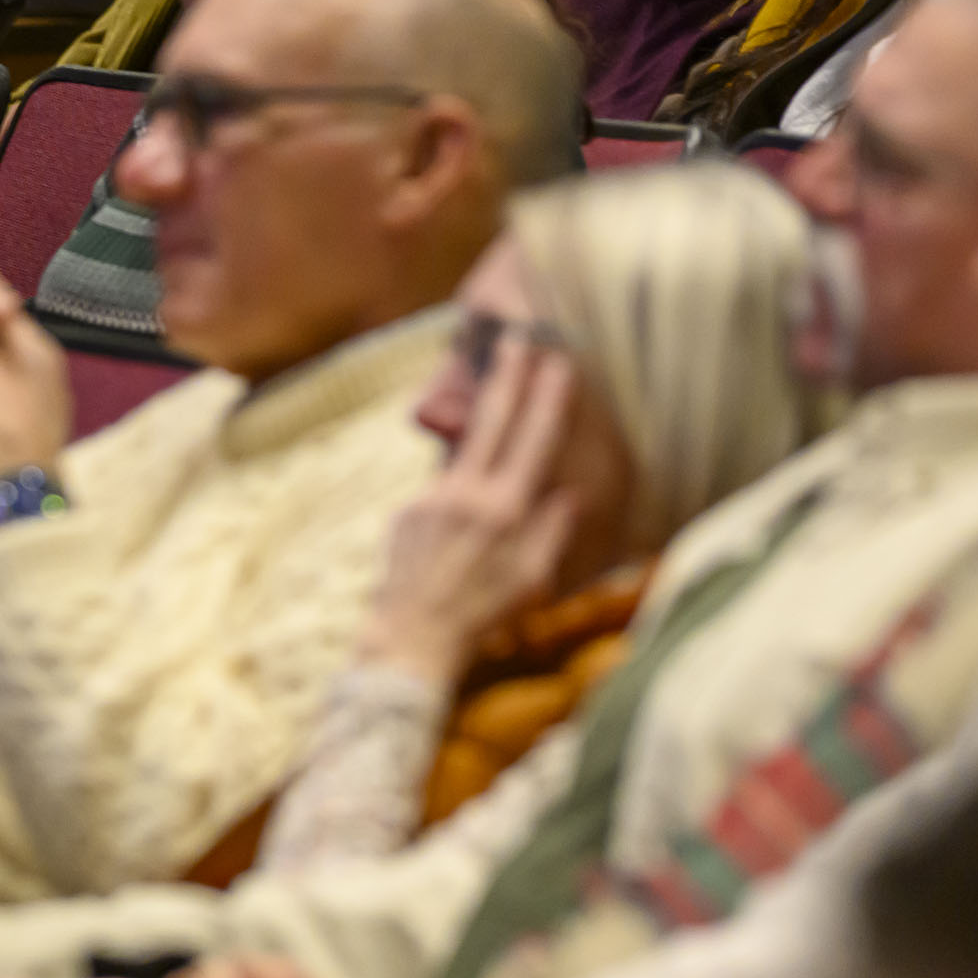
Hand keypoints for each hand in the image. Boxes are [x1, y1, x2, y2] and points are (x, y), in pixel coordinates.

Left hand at [361, 338, 582, 684]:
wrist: (411, 638)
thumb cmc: (482, 616)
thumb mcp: (532, 578)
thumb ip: (551, 529)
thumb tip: (570, 494)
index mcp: (503, 508)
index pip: (531, 439)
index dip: (546, 398)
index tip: (558, 361)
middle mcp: (465, 493)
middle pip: (490, 422)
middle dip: (507, 378)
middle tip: (516, 339)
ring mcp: (431, 498)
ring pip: (463, 455)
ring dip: (481, 433)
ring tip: (496, 422)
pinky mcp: (406, 511)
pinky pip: (441, 492)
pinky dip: (457, 498)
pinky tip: (459, 528)